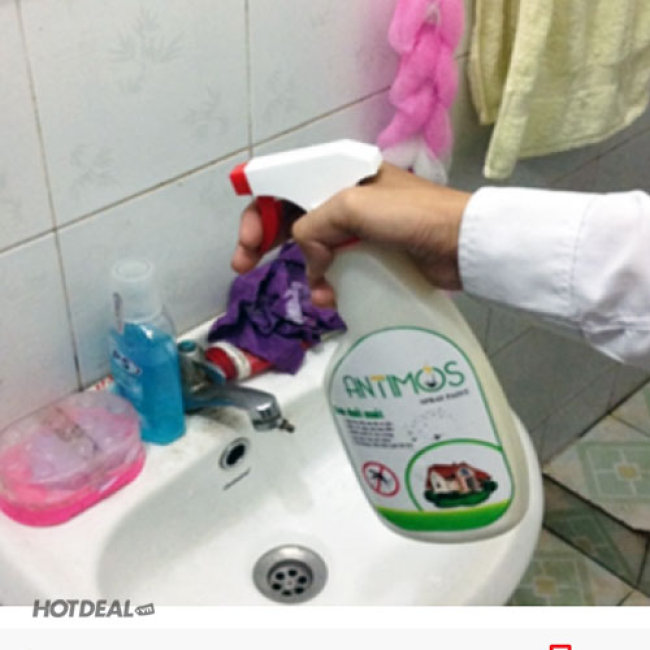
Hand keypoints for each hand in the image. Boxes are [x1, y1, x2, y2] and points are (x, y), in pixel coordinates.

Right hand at [231, 163, 469, 306]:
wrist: (461, 245)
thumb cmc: (411, 215)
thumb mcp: (354, 207)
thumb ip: (314, 225)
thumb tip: (309, 256)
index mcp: (338, 173)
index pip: (283, 186)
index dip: (258, 211)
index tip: (247, 242)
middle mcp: (343, 198)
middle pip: (289, 217)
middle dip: (264, 241)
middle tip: (243, 266)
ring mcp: (356, 229)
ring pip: (311, 249)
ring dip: (306, 272)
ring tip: (318, 293)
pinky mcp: (369, 255)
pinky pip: (334, 269)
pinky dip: (327, 285)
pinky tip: (332, 299)